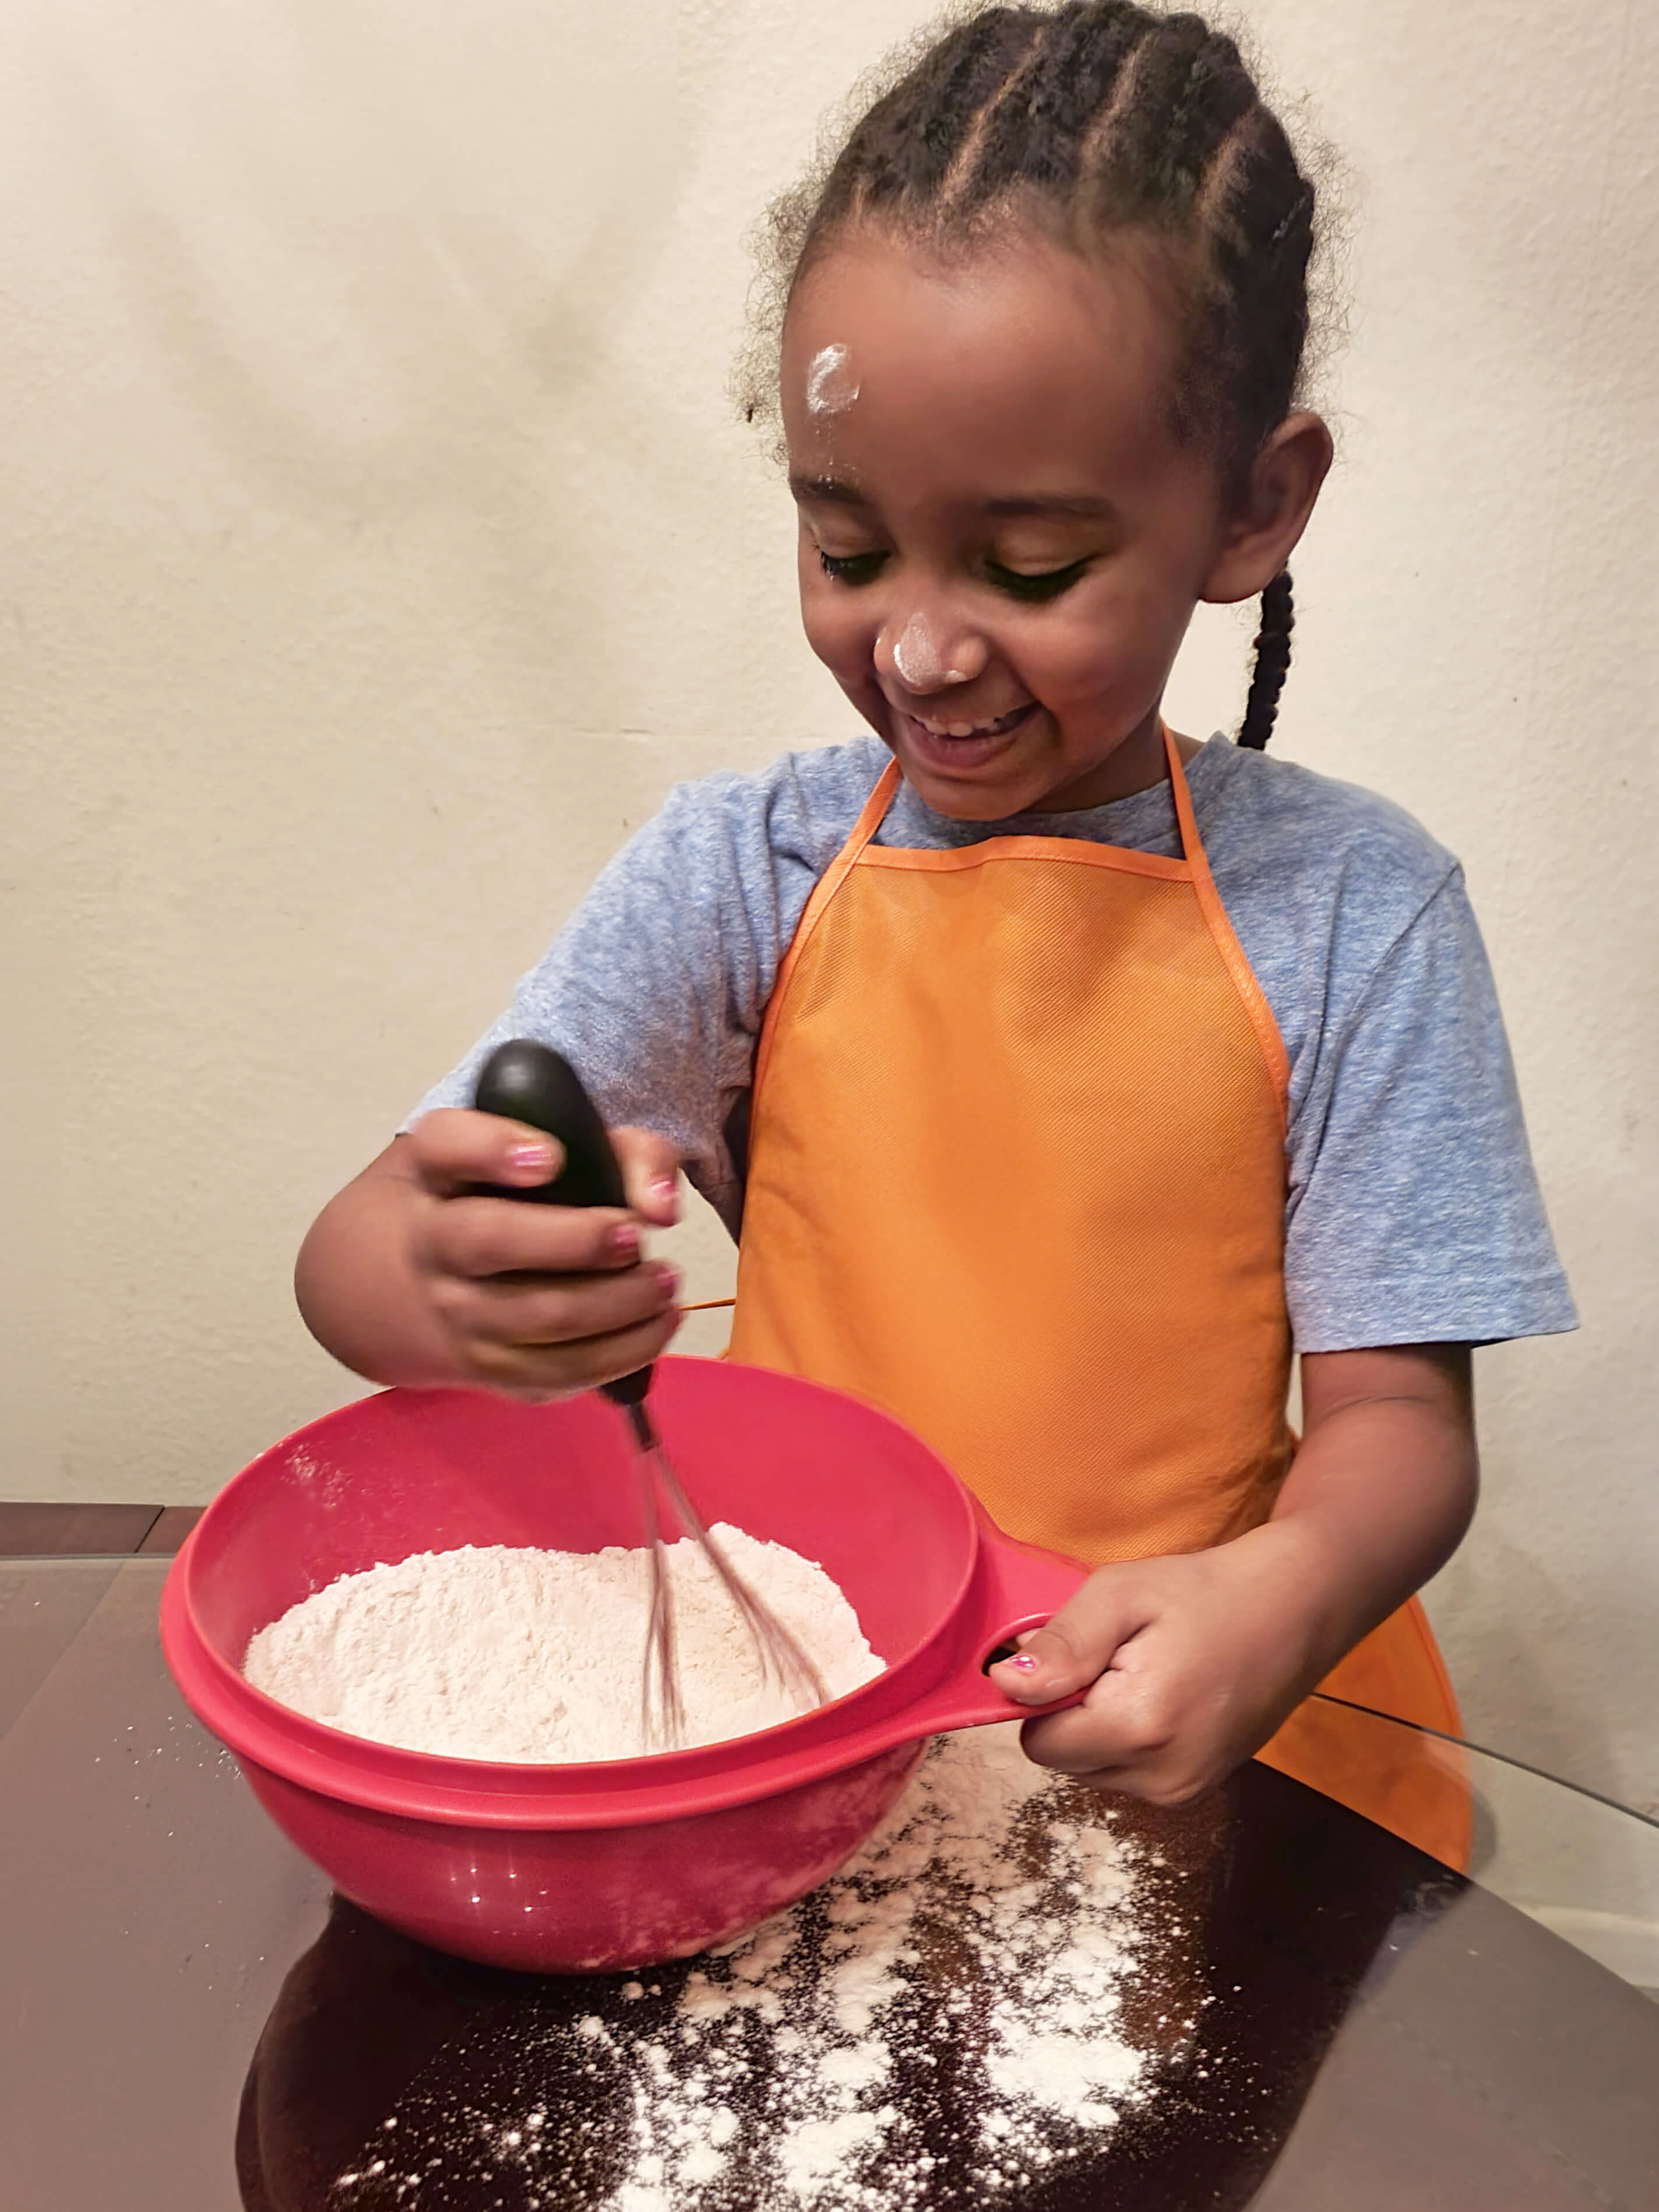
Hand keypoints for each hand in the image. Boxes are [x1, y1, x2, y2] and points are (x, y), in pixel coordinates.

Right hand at [397, 1107, 684, 1400]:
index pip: (447, 1146)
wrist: (392, 1288)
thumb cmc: (490, 1202)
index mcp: (434, 1172)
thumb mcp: (536, 1153)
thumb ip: (619, 1154)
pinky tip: (657, 1325)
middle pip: (490, 1241)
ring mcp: (453, 1313)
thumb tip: (661, 1206)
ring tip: (664, 1283)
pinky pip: (552, 1373)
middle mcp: (432, 1243)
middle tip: (634, 1235)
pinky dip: (617, 1355)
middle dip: (574, 1241)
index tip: (551, 1157)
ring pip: (534, 1318)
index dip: (495, 1149)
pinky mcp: (483, 1368)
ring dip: (615, 1304)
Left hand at [988, 1525, 1330, 1805]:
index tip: (1082, 1652)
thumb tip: (1006, 1686)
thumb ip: (1063, 1645)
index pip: (1039, 1743)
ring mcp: (1184, 1791)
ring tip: (1146, 1672)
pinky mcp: (1196, 1790)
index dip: (1046, 1693)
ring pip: (1094, 1767)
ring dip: (1101, 1724)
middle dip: (1075, 1708)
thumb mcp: (1122, 1595)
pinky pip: (1128, 1771)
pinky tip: (1166, 1693)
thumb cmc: (1208, 1593)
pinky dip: (1130, 1737)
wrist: (1296, 1609)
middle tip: (1121, 1656)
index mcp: (1139, 1730)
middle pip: (1065, 1759)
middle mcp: (1162, 1779)